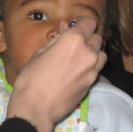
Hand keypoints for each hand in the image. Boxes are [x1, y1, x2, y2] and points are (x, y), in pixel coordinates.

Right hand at [7, 17, 105, 131]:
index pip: (89, 23)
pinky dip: (91, 66)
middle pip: (96, 38)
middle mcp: (87, 52)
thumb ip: (56, 39)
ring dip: (92, 52)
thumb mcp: (39, 53)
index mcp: (73, 40)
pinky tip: (76, 71)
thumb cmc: (31, 78)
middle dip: (87, 37)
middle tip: (73, 43)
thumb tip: (65, 27)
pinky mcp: (92, 83)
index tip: (75, 26)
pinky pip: (97, 68)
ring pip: (101, 54)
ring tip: (78, 57)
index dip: (82, 23)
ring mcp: (92, 69)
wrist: (36, 108)